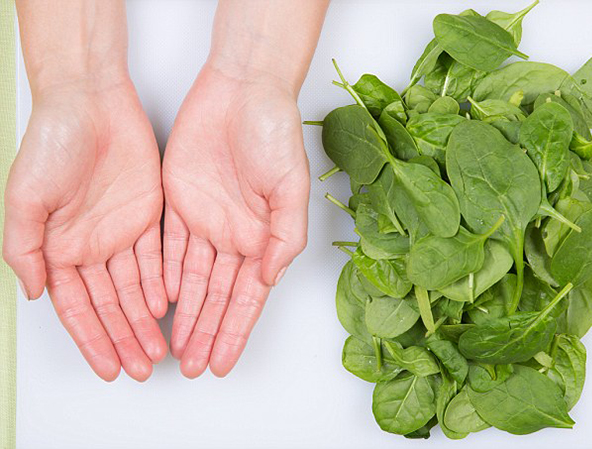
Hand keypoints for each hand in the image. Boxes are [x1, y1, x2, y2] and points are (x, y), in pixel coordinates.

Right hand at [3, 77, 167, 380]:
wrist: (91, 103)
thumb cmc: (51, 143)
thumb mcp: (26, 198)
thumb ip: (25, 249)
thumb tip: (34, 294)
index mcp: (58, 249)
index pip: (77, 307)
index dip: (93, 339)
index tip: (110, 368)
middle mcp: (90, 247)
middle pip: (111, 305)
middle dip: (126, 338)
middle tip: (143, 368)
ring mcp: (121, 233)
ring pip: (137, 287)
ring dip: (147, 319)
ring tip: (161, 349)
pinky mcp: (148, 216)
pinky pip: (158, 257)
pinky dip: (162, 283)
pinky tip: (170, 306)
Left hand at [162, 63, 309, 377]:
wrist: (241, 91)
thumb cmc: (274, 134)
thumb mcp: (291, 187)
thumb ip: (285, 236)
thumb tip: (268, 279)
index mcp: (263, 237)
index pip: (246, 296)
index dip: (234, 331)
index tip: (223, 362)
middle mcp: (233, 236)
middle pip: (216, 296)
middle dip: (206, 333)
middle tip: (193, 367)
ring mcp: (205, 222)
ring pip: (190, 280)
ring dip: (184, 315)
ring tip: (175, 348)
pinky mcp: (178, 203)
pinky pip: (168, 249)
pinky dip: (163, 277)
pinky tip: (160, 303)